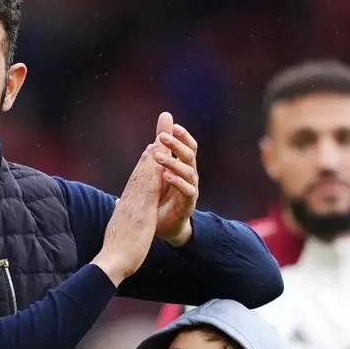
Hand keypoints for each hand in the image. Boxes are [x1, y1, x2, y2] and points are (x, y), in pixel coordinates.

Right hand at [92, 140, 164, 284]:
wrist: (112, 261)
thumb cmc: (116, 252)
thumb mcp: (119, 231)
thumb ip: (121, 218)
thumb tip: (119, 209)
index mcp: (124, 208)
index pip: (133, 185)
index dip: (140, 170)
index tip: (147, 157)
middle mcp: (127, 202)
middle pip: (138, 176)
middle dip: (147, 158)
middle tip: (155, 140)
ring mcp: (134, 205)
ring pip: (144, 177)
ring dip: (153, 159)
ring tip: (160, 143)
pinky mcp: (142, 211)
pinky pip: (151, 188)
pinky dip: (156, 173)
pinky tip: (163, 163)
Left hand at [152, 112, 198, 246]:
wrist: (164, 225)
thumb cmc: (162, 195)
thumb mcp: (159, 170)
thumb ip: (161, 148)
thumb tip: (162, 123)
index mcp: (184, 167)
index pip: (188, 147)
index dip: (183, 136)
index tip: (172, 126)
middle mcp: (190, 176)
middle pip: (189, 155)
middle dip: (177, 144)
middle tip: (162, 137)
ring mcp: (191, 189)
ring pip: (189, 172)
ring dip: (173, 162)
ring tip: (158, 157)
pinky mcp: (188, 204)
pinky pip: (188, 191)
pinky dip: (177, 182)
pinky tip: (166, 176)